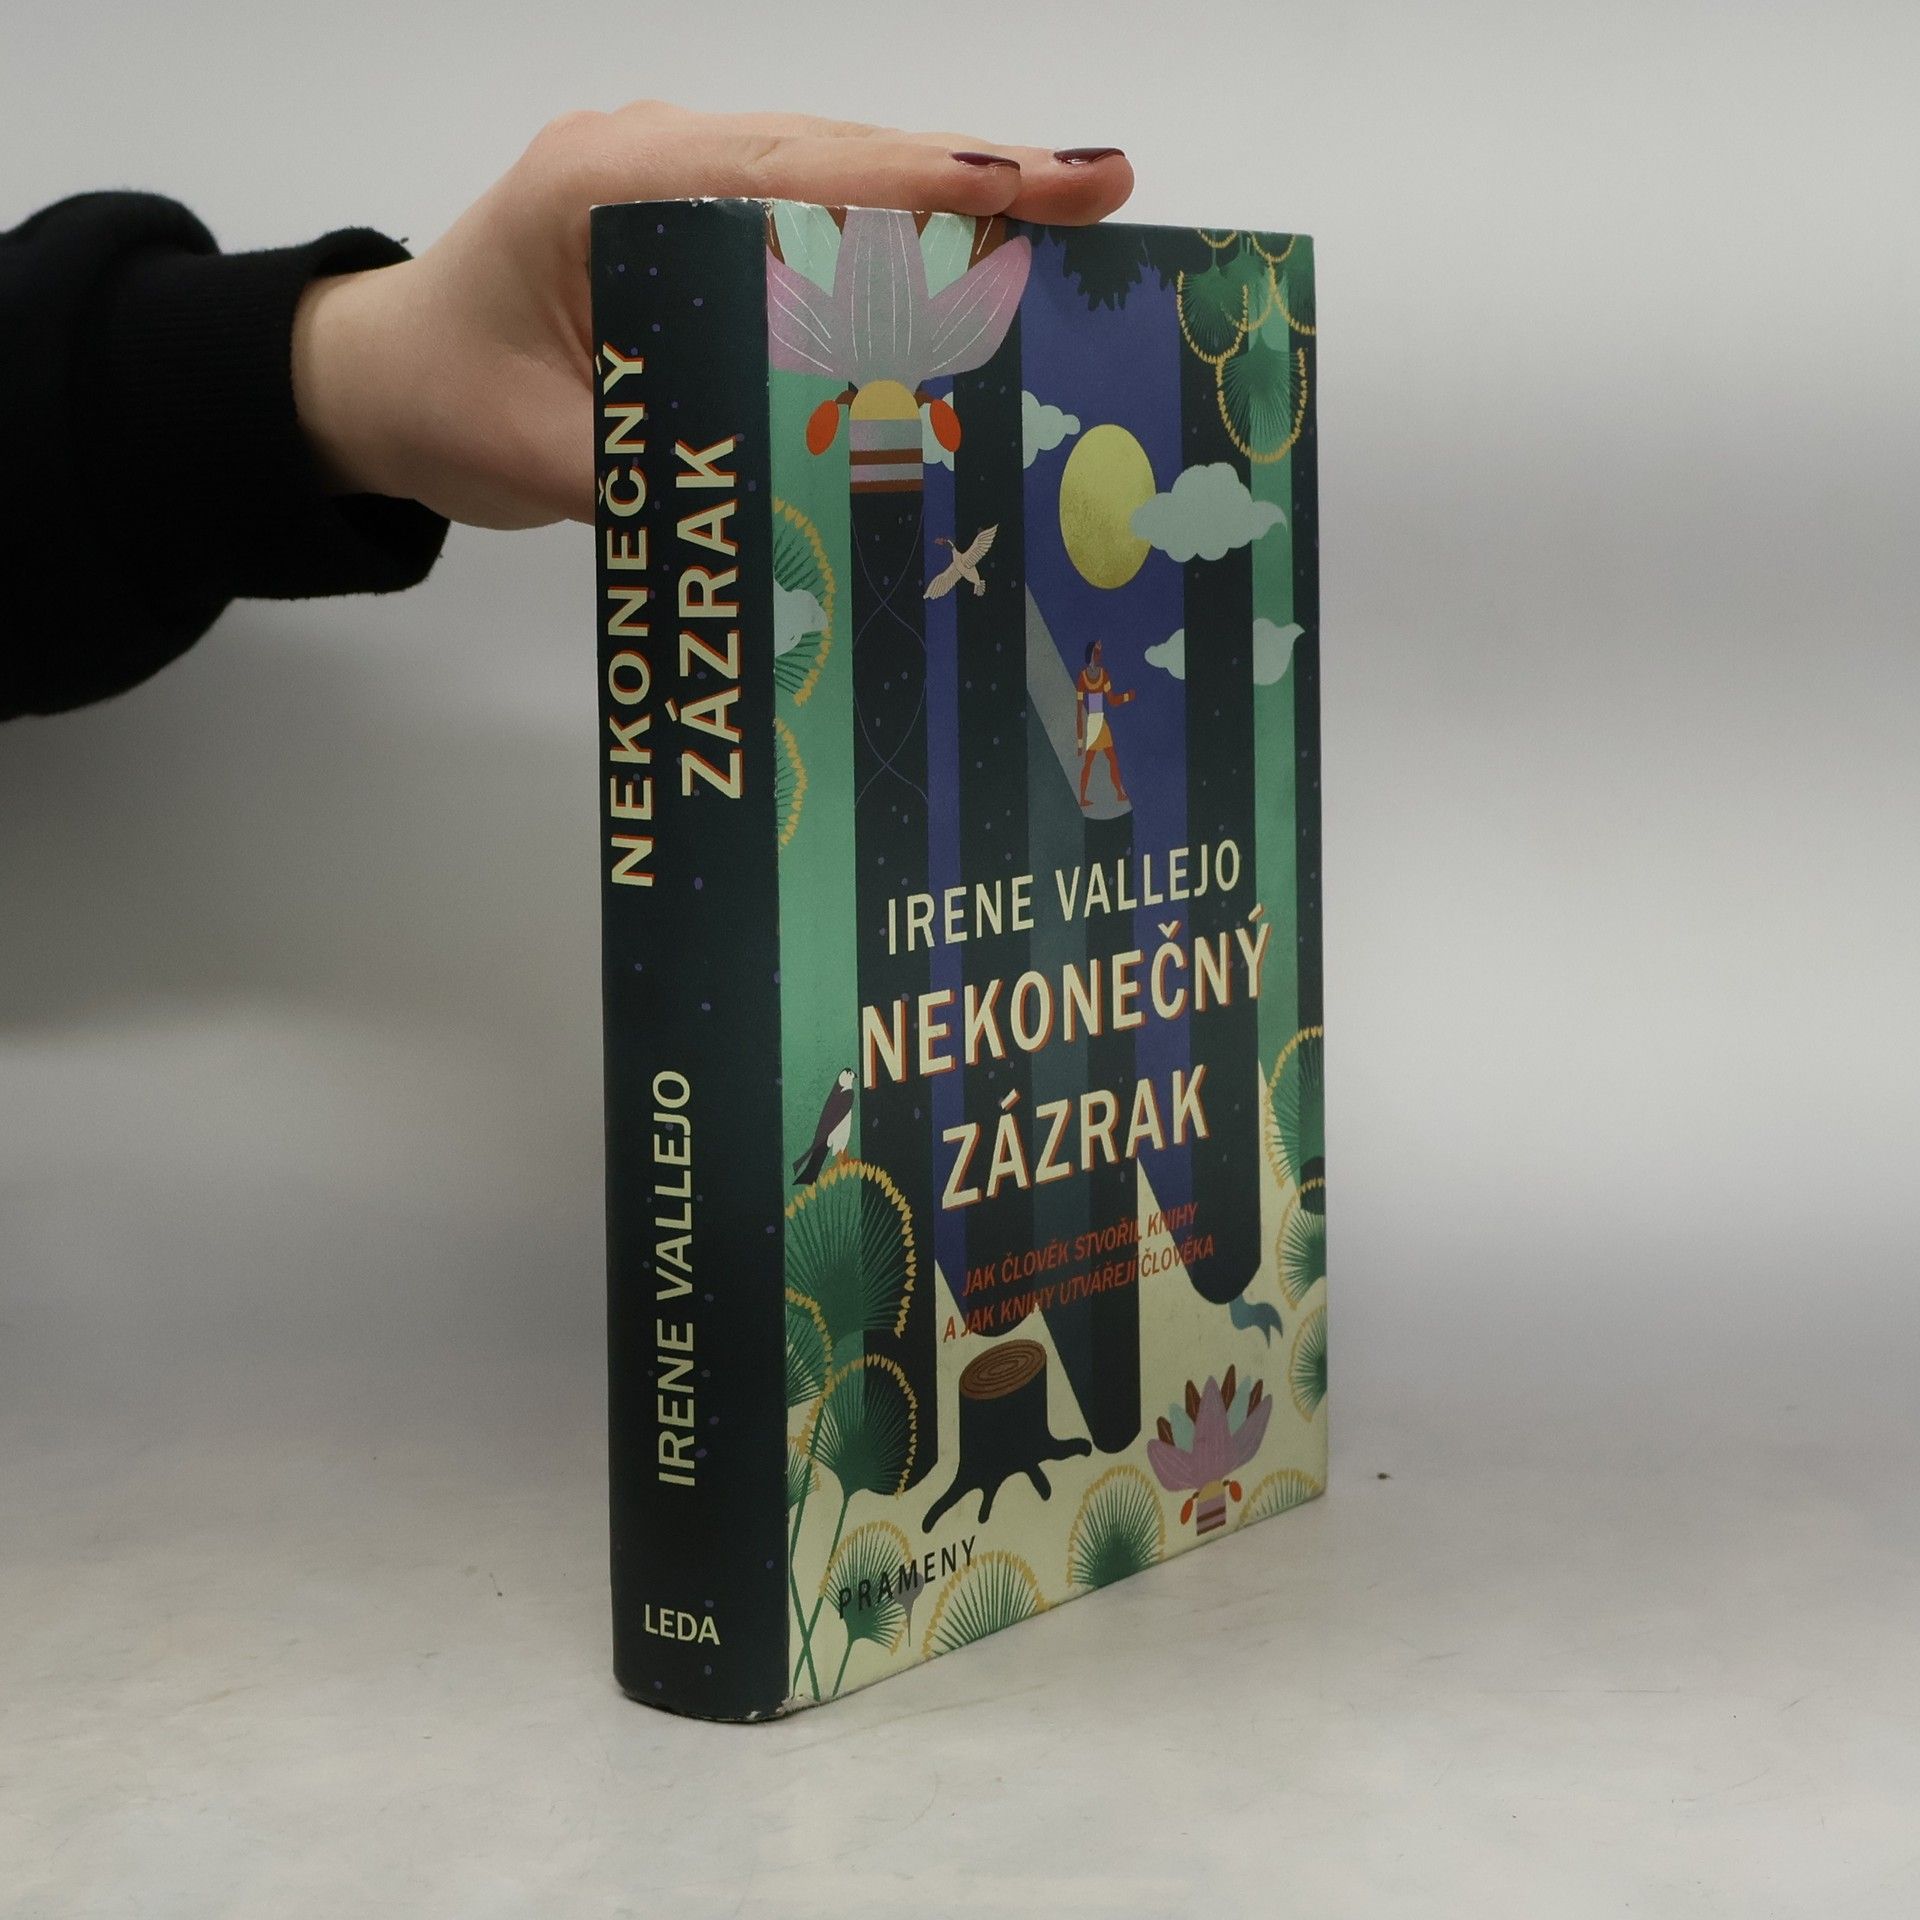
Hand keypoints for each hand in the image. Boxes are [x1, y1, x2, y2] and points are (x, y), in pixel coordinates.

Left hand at [291, 104, 1132, 528]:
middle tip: (1106, 190)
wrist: (375, 380)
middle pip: (841, 153)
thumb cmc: (441, 403)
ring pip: (836, 174)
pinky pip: (810, 216)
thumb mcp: (542, 457)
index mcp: (609, 186)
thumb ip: (676, 465)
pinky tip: (973, 260)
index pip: (799, 175)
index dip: (930, 182)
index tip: (1046, 185)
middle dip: (977, 174)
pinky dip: (896, 236)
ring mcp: (674, 180)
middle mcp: (653, 159)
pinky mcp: (691, 220)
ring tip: (1070, 221)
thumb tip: (816, 497)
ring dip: (949, 198)